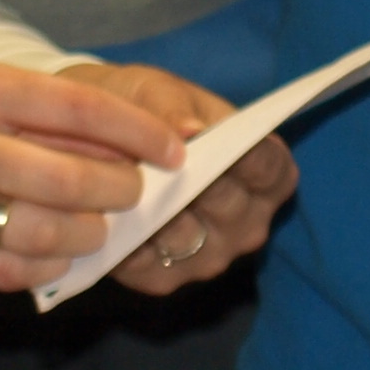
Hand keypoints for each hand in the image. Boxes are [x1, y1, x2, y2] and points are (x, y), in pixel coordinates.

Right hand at [0, 59, 183, 304]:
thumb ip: (20, 108)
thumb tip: (113, 142)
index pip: (78, 109)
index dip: (139, 132)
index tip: (175, 148)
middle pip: (73, 180)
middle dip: (121, 192)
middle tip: (136, 194)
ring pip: (47, 234)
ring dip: (89, 236)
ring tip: (97, 228)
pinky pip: (10, 272)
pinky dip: (46, 267)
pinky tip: (55, 256)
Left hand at [58, 62, 298, 293]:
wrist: (99, 136)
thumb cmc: (145, 109)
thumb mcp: (158, 90)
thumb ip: (174, 108)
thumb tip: (189, 130)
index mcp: (265, 173)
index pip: (270, 169)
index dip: (244, 154)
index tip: (206, 134)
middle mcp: (248, 223)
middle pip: (228, 205)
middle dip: (190, 180)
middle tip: (152, 157)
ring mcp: (209, 257)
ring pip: (184, 238)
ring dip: (152, 211)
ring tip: (119, 181)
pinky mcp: (165, 279)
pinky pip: (145, 265)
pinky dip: (123, 240)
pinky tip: (106, 213)